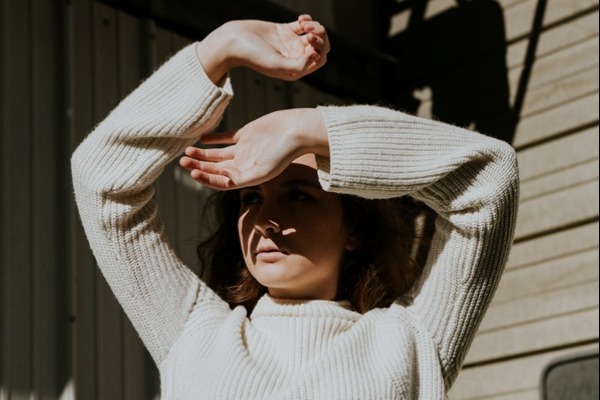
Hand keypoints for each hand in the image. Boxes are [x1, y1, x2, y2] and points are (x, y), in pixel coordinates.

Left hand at [179, 108, 327, 189]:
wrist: (297, 130)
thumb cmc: (284, 153)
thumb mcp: (263, 170)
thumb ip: (242, 178)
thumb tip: (222, 178)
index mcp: (247, 176)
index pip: (221, 182)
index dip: (205, 179)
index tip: (192, 172)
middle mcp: (244, 165)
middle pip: (216, 168)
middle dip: (199, 166)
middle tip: (182, 161)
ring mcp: (244, 149)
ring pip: (217, 155)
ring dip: (202, 154)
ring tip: (187, 151)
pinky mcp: (246, 134)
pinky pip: (226, 138)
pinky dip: (213, 139)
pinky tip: (202, 138)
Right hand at [197, 15, 329, 82]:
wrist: (234, 41)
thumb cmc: (253, 56)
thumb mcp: (276, 65)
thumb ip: (298, 66)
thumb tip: (316, 56)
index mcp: (295, 69)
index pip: (319, 59)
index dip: (320, 48)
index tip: (308, 40)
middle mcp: (295, 57)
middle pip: (320, 46)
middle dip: (320, 36)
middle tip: (308, 31)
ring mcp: (291, 44)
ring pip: (314, 34)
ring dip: (315, 26)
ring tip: (304, 24)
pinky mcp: (285, 30)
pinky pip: (304, 25)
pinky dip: (307, 20)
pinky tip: (300, 19)